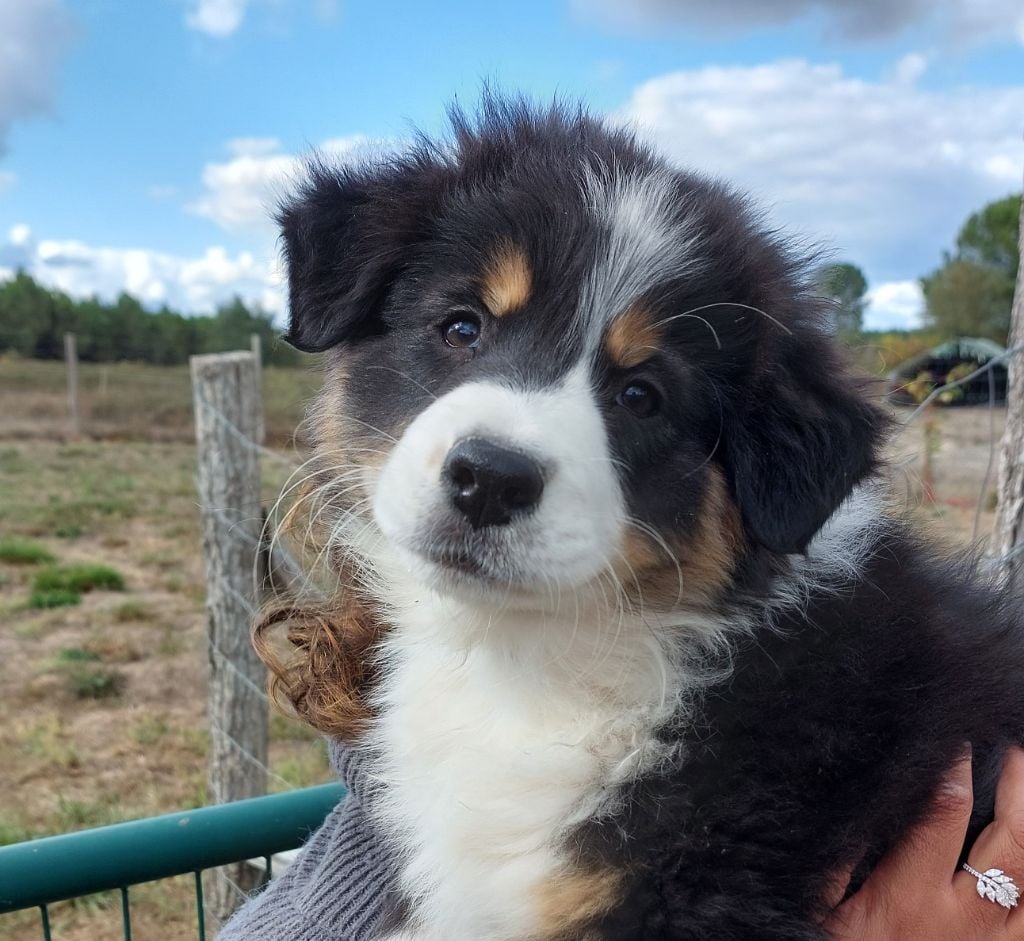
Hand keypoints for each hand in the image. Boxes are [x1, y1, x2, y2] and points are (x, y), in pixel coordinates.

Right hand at [825, 747, 1023, 939]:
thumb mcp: (821, 912)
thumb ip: (837, 859)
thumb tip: (852, 800)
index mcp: (911, 900)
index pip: (943, 814)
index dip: (952, 766)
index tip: (953, 734)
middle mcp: (966, 923)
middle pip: (1015, 841)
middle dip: (1020, 783)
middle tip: (1014, 743)